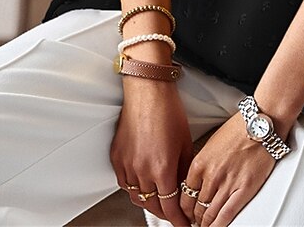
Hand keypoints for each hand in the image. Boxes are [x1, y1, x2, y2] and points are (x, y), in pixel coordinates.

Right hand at [110, 78, 193, 226]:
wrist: (148, 90)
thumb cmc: (168, 109)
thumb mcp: (186, 142)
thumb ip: (185, 169)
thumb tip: (186, 187)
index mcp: (162, 168)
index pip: (170, 206)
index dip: (179, 219)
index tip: (185, 224)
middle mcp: (141, 170)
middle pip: (153, 205)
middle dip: (166, 213)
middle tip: (175, 214)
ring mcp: (126, 164)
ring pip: (137, 197)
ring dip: (149, 202)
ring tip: (160, 201)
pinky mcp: (116, 156)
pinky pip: (124, 183)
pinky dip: (134, 189)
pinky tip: (142, 185)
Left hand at [179, 111, 288, 226]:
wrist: (260, 124)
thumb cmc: (239, 128)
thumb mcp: (212, 143)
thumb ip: (203, 163)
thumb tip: (197, 182)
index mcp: (199, 163)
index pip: (184, 195)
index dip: (184, 208)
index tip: (186, 212)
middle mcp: (211, 176)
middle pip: (196, 207)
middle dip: (194, 218)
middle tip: (195, 221)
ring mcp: (227, 184)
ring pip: (209, 214)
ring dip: (205, 224)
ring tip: (205, 226)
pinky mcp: (244, 190)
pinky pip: (227, 215)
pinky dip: (219, 225)